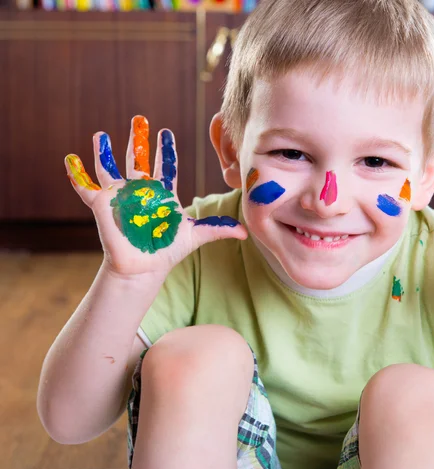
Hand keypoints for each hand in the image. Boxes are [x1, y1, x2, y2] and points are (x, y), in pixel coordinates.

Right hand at [65, 115, 246, 277]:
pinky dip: (77, 174)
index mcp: (161, 193)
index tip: (166, 133)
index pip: (164, 166)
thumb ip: (218, 228)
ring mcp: (120, 196)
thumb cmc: (168, 250)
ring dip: (104, 151)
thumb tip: (246, 231)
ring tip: (101, 135)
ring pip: (110, 167)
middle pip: (137, 159)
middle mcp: (140, 190)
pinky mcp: (102, 205)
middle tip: (140, 118)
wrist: (144, 268)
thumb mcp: (195, 235)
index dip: (165, 150)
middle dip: (138, 139)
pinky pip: (86, 187)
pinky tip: (71, 159)